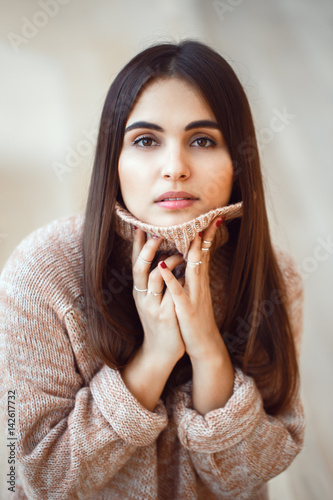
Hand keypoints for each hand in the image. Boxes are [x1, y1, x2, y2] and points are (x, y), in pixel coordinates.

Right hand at [132, 228, 185, 364]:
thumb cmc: (161, 322)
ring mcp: (153, 306)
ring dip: (165, 261)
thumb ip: (157, 282)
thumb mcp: (154, 301)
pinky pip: (169, 293)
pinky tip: (181, 269)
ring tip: (176, 249)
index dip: (137, 245)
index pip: (136, 263)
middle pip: (140, 267)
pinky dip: (173, 279)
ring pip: (154, 277)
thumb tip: (165, 259)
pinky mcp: (166, 315)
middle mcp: (143, 297)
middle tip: (155, 231)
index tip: (140, 225)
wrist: (160, 352)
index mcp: (140, 291)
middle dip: (146, 248)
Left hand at [158, 216, 233, 412]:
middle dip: (205, 236)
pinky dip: (171, 278)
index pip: (202, 252)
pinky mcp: (186, 309)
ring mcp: (194, 296)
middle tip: (209, 216)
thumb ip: (194, 275)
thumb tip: (192, 258)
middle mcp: (199, 284)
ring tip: (190, 233)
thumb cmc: (196, 317)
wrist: (204, 344)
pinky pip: (177, 292)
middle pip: (202, 255)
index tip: (211, 216)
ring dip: (191, 251)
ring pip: (193, 269)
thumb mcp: (195, 293)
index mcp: (198, 280)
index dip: (206, 235)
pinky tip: (163, 267)